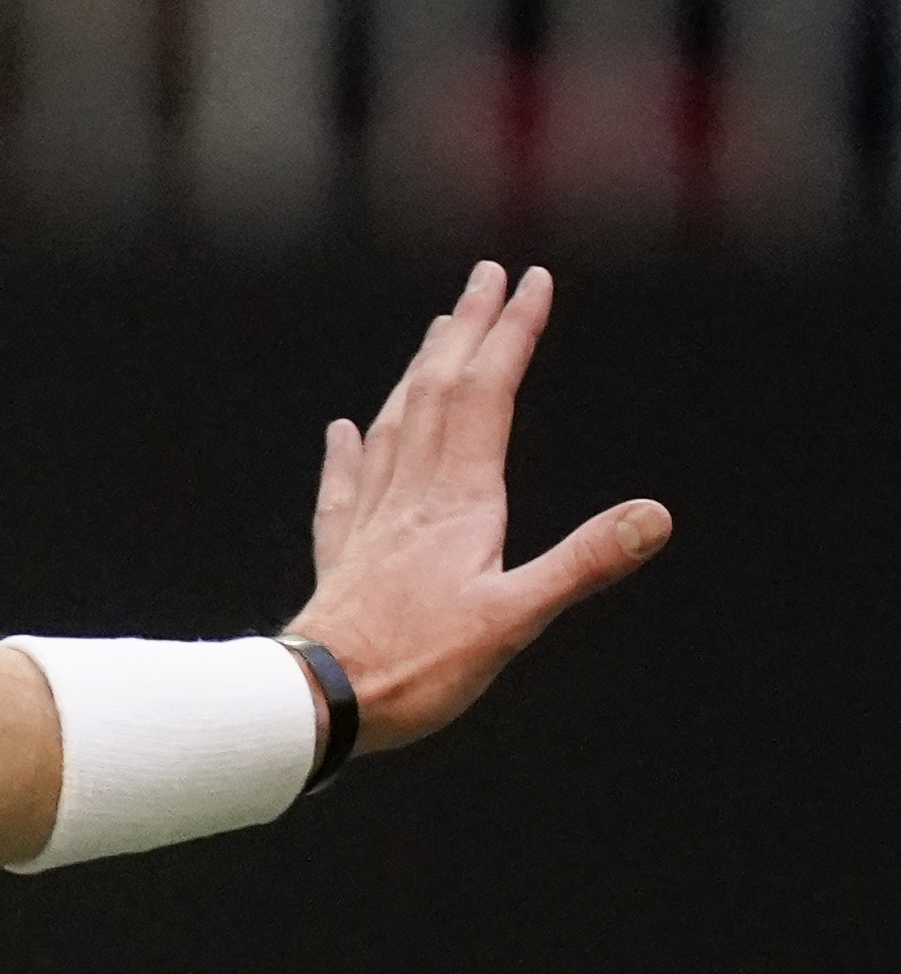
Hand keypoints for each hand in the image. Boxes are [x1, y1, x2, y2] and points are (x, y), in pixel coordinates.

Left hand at [287, 262, 668, 757]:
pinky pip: (345, 485)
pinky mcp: (342, 555)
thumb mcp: (516, 618)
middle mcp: (409, 494)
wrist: (319, 698)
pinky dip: (350, 450)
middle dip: (466, 328)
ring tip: (435, 333)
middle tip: (485, 275)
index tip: (531, 282)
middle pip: (438, 390)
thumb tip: (654, 514)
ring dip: (418, 372)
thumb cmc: (417, 665)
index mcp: (458, 499)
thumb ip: (583, 563)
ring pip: (394, 424)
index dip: (511, 334)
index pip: (487, 393)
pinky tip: (344, 431)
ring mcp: (370, 520)